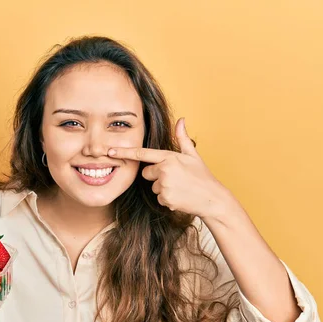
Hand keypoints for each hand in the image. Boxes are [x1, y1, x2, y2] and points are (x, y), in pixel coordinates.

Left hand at [108, 118, 232, 218]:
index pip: (143, 154)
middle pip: (147, 174)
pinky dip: (167, 199)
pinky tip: (180, 197)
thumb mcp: (193, 155)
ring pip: (153, 187)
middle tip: (175, 178)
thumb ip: (183, 138)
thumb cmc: (202, 176)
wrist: (212, 199)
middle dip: (156, 176)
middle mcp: (165, 170)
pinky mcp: (165, 199)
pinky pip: (159, 198)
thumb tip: (181, 120)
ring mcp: (164, 185)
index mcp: (169, 157)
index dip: (125, 152)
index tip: (110, 152)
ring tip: (180, 188)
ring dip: (163, 188)